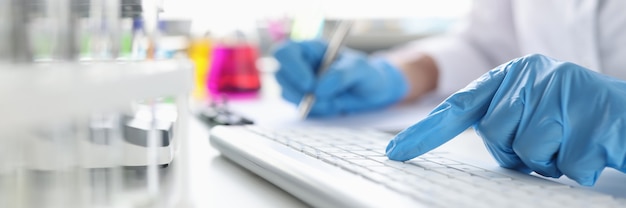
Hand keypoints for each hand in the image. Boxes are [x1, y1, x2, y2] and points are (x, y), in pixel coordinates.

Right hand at [272, 40, 407, 116]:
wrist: (373, 92)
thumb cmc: (366, 73)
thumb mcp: (360, 69)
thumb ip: (341, 75)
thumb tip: (319, 88)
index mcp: (311, 49)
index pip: (286, 52)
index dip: (292, 68)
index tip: (310, 85)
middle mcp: (301, 64)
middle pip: (280, 74)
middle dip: (299, 91)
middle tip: (321, 99)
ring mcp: (299, 83)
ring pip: (287, 93)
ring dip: (309, 103)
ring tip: (334, 103)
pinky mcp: (304, 100)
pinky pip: (298, 107)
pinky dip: (314, 111)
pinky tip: (333, 106)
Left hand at [385, 54, 625, 185]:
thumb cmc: (570, 114)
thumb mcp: (529, 108)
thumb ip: (498, 120)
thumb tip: (479, 141)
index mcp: (511, 73)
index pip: (458, 106)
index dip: (425, 132)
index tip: (396, 152)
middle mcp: (533, 76)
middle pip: (494, 133)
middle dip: (516, 147)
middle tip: (546, 139)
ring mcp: (564, 93)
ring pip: (528, 150)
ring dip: (547, 158)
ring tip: (568, 140)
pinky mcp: (593, 118)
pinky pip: (565, 165)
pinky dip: (576, 166)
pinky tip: (589, 146)